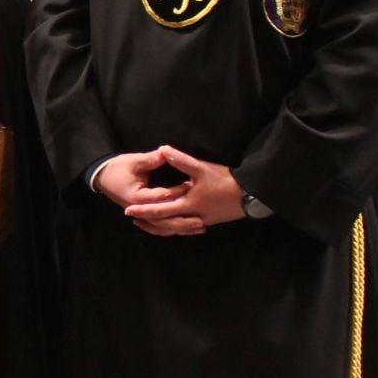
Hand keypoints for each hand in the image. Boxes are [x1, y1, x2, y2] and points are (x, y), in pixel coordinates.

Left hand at [123, 145, 244, 235]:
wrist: (249, 195)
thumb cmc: (225, 181)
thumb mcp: (201, 168)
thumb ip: (181, 160)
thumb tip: (163, 149)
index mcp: (187, 204)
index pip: (159, 210)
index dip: (143, 210)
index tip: (128, 210)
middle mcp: (191, 216)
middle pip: (164, 224)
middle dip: (147, 221)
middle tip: (132, 217)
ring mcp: (199, 221)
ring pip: (174, 228)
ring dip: (159, 226)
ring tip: (146, 221)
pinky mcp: (207, 221)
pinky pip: (185, 228)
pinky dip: (174, 227)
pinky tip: (171, 223)